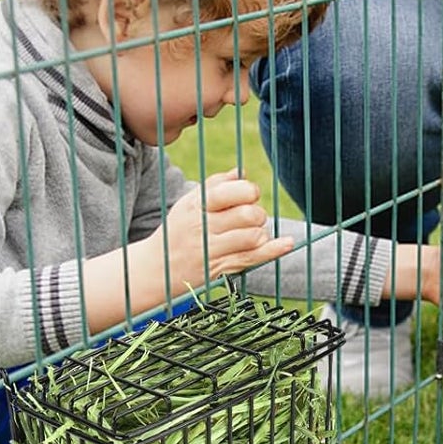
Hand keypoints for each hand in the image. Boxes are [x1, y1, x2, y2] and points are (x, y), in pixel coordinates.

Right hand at [160, 170, 293, 293]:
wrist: (154, 270)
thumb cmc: (176, 233)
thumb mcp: (187, 205)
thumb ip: (213, 186)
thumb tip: (241, 172)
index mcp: (194, 206)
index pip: (229, 191)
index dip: (248, 191)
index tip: (250, 195)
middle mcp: (201, 227)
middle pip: (246, 214)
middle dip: (257, 213)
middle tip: (251, 218)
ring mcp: (210, 250)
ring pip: (252, 236)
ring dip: (260, 232)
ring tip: (252, 233)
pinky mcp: (218, 269)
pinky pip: (252, 258)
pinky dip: (274, 250)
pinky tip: (288, 243)